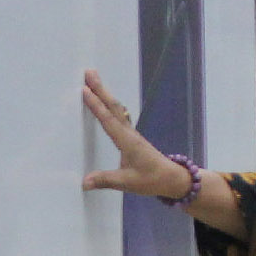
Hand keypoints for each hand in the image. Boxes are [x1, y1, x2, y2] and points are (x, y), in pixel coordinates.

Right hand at [80, 71, 189, 198]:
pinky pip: (119, 115)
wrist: (171, 179)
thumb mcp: (128, 182)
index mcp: (127, 141)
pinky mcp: (132, 137)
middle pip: (113, 107)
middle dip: (100, 89)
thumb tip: (84, 182)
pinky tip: (107, 102)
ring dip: (105, 94)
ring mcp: (131, 134)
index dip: (96, 105)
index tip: (85, 90)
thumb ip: (106, 180)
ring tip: (94, 82)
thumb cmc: (151, 180)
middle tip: (89, 72)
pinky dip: (110, 105)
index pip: (108, 120)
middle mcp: (129, 133)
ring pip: (117, 109)